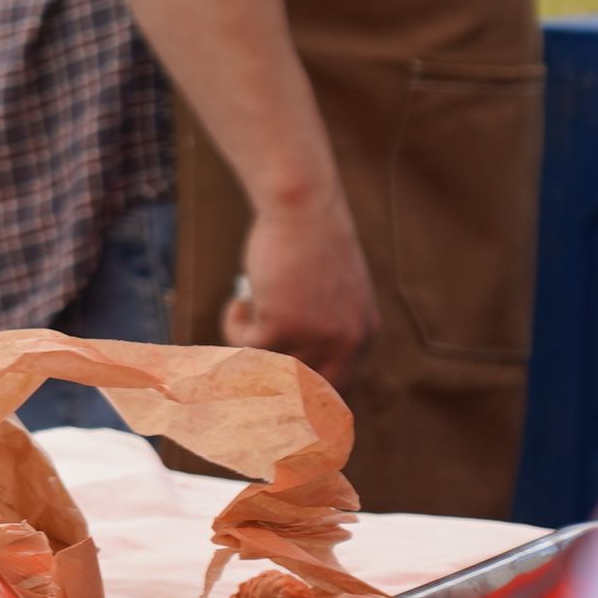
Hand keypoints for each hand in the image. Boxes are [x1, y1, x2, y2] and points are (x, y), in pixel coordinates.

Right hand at [222, 184, 375, 383]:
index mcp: (363, 335)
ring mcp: (316, 337)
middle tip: (243, 366)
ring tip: (245, 307)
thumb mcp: (330, 291)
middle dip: (270, 384)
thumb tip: (282, 365)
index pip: (334, 386)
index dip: (300, 390)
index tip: (271, 384)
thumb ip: (320, 326)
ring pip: (266, 367)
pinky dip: (233, 324)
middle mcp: (346, 343)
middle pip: (301, 390)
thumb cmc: (310, 241)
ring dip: (247, 342)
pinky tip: (240, 296)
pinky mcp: (281, 326)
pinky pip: (245, 346)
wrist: (302, 207)